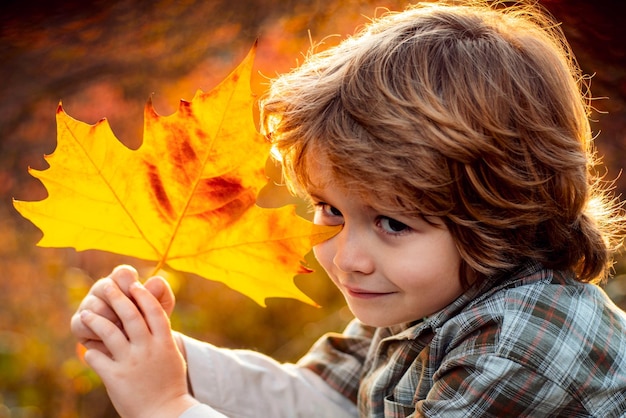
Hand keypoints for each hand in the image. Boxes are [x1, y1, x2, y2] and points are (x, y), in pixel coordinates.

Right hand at [70, 265, 175, 354]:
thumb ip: (160, 295)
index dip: (131, 285)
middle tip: (131, 319)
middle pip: (105, 287)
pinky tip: (109, 341)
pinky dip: (97, 332)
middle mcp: (103, 289)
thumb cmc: (149, 326)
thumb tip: (154, 281)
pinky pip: (82, 323)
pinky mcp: (79, 323)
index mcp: (123, 281)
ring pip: (94, 306)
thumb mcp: (160, 311)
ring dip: (111, 320)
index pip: (122, 274)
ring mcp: (89, 305)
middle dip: (121, 305)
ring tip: (124, 332)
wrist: (139, 355)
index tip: (138, 299)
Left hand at [80, 281, 197, 417]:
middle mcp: (148, 348)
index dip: (143, 295)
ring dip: (95, 320)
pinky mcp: (116, 377)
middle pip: (131, 314)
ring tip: (86, 313)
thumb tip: (155, 321)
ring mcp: (131, 362)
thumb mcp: (172, 356)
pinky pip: (97, 357)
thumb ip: (163, 338)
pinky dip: (91, 351)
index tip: (134, 285)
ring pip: (109, 332)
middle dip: (117, 297)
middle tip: (106, 285)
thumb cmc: (170, 386)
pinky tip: (88, 349)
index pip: (153, 310)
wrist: (166, 413)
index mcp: (164, 342)